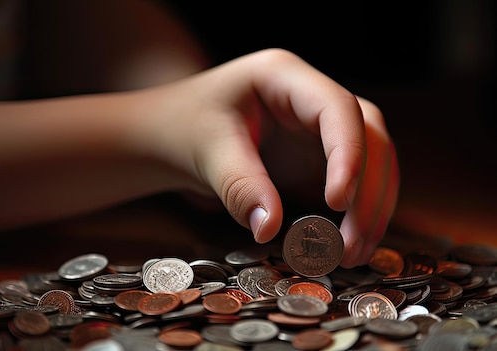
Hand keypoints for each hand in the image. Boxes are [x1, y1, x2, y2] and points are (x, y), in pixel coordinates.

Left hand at [141, 49, 398, 267]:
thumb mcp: (205, 151)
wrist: (171, 133)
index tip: (337, 202)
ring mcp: (317, 128)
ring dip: (371, 208)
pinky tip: (348, 247)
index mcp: (283, 77)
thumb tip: (270, 229)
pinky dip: (358, 214)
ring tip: (352, 255)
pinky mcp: (316, 157)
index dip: (348, 154)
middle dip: (369, 192)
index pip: (336, 108)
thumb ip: (238, 185)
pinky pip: (354, 182)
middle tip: (352, 245)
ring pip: (372, 160)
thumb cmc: (183, 127)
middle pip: (368, 136)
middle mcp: (311, 99)